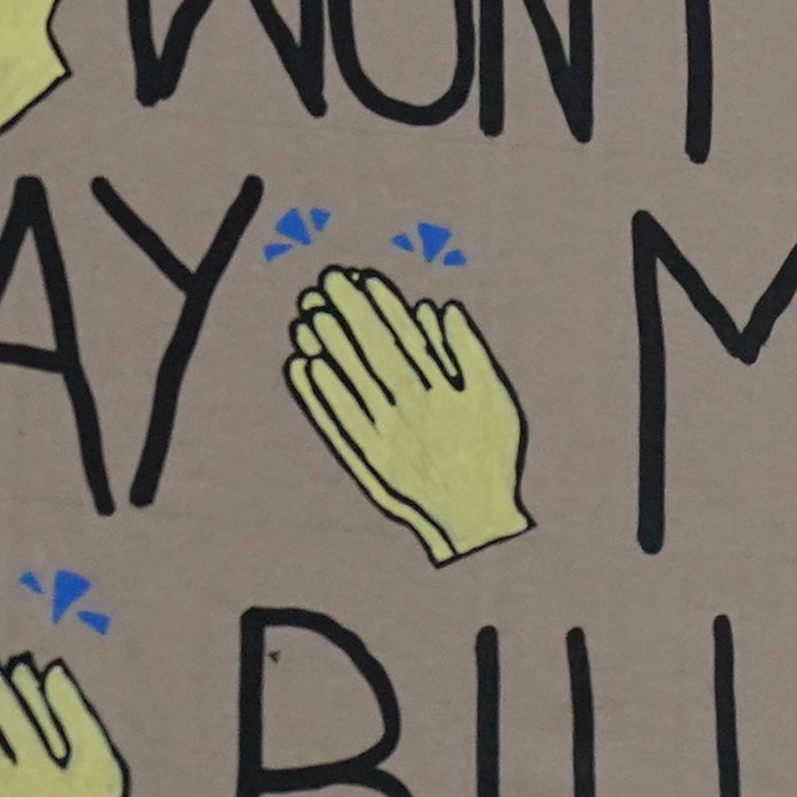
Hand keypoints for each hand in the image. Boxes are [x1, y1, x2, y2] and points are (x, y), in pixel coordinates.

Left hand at [285, 267, 533, 565]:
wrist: (475, 519)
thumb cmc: (491, 453)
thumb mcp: (495, 397)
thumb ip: (469, 351)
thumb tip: (441, 307)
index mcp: (439, 390)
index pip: (402, 338)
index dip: (380, 307)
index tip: (360, 278)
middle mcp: (408, 410)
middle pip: (371, 354)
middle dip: (347, 316)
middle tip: (324, 283)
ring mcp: (384, 435)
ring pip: (349, 383)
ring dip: (328, 348)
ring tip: (306, 314)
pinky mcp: (366, 459)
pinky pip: (336, 421)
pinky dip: (318, 395)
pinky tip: (302, 366)